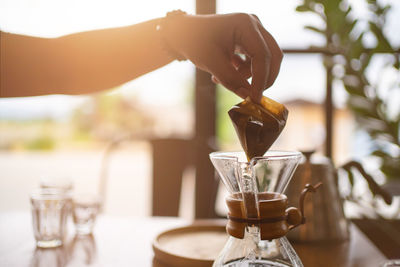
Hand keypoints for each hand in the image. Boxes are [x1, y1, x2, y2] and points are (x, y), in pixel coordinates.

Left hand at [164, 13, 282, 102]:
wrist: (185, 34)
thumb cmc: (195, 42)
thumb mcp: (212, 63)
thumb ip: (231, 80)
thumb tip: (249, 97)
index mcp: (245, 25)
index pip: (262, 55)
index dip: (261, 79)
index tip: (255, 98)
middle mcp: (254, 24)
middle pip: (272, 56)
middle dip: (264, 78)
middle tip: (252, 96)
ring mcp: (254, 31)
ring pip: (267, 59)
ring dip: (251, 75)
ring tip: (223, 79)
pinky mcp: (250, 39)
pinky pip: (257, 59)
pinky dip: (246, 71)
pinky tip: (228, 72)